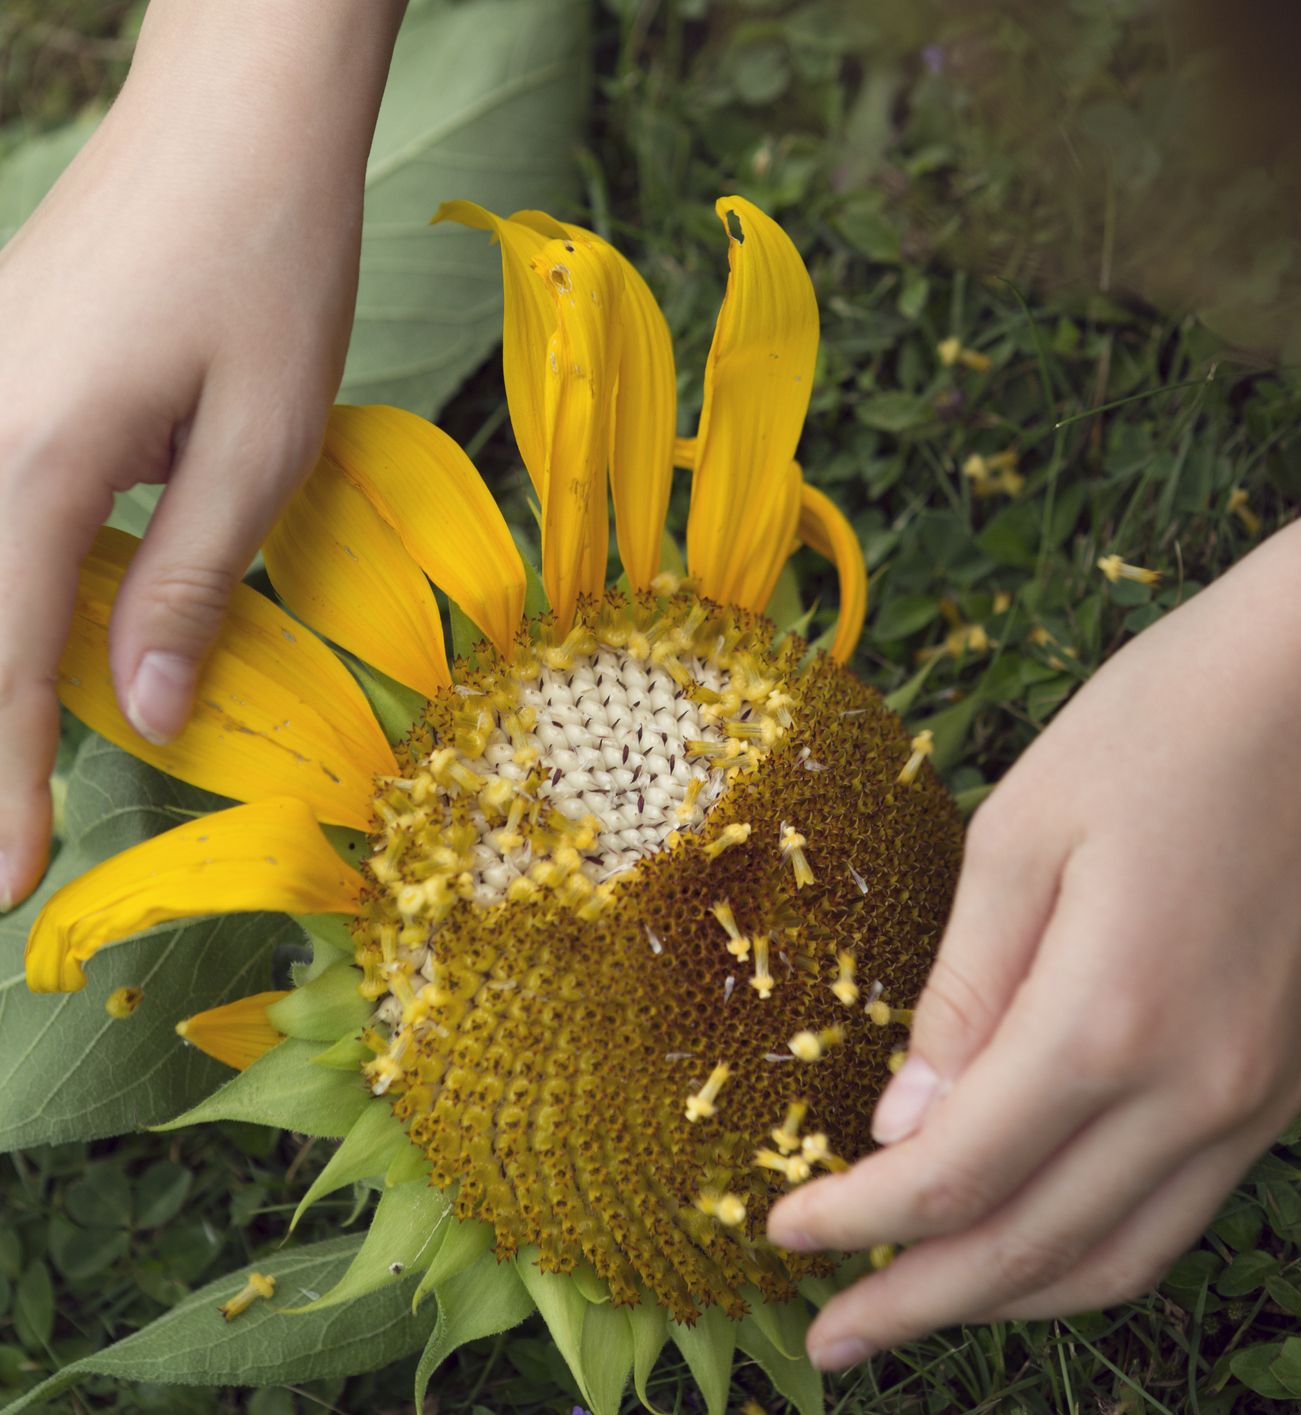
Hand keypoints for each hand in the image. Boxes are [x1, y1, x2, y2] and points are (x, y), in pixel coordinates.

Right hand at [0, 1, 403, 906]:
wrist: (235, 123)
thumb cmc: (271, 270)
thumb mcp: (264, 445)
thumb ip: (196, 585)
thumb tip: (148, 718)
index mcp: (36, 456)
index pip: (0, 661)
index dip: (0, 782)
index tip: (2, 883)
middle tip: (2, 842)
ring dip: (0, 663)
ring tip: (26, 757)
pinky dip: (9, 589)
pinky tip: (52, 629)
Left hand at [768, 453, 1300, 1368]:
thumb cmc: (1166, 725)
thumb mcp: (1020, 836)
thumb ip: (962, 997)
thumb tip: (904, 1125)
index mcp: (1110, 1020)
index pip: (955, 1177)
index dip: (857, 1221)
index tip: (781, 1237)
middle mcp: (1197, 1089)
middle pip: (1031, 1248)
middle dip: (917, 1300)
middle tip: (830, 1340)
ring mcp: (1257, 1093)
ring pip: (1115, 1254)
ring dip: (1007, 1297)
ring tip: (918, 1307)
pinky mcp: (1283, 1073)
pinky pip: (1177, 1210)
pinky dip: (1089, 1250)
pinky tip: (1032, 1242)